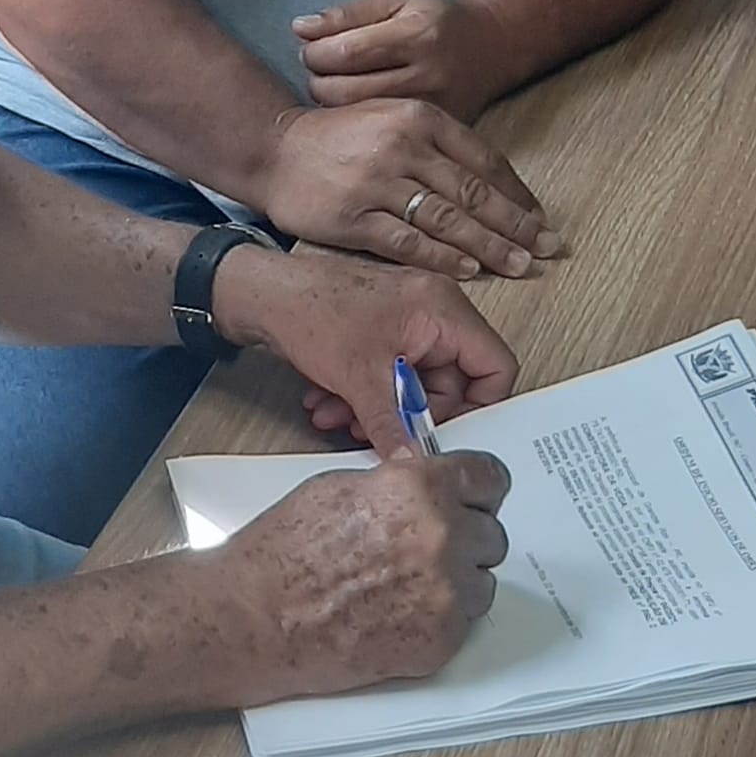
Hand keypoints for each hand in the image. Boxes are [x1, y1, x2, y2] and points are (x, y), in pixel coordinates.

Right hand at [209, 452, 509, 704]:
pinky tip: (396, 612)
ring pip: (482, 582)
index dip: (478, 489)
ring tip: (404, 584)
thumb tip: (422, 486)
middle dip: (463, 537)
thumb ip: (396, 485)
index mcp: (418, 489)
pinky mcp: (440, 642)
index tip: (476, 496)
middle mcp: (441, 537)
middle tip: (424, 547)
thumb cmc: (283, 553)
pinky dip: (438, 618)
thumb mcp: (338, 488)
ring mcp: (445, 594)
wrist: (257, 617)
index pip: (489, 478)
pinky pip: (463, 623)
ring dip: (455, 581)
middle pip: (492, 533)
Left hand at [213, 243, 518, 454]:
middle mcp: (432, 311)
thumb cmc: (311, 310)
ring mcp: (406, 321)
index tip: (448, 434)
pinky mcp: (380, 333)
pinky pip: (390, 375)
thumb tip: (417, 462)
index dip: (479, 407)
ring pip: (413, 384)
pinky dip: (364, 396)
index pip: (495, 365)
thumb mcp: (361, 380)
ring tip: (341, 418)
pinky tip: (330, 405)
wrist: (261, 294)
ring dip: (380, 410)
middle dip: (411, 414)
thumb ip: (396, 427)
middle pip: (451, 382)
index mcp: (443, 310)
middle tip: (383, 433)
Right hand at [259, 97, 560, 280]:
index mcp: (419, 118)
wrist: (276, 150)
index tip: (541, 218)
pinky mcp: (355, 217)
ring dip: (490, 246)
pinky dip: (443, 258)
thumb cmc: (340, 138)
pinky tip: (470, 271)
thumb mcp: (391, 120)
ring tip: (521, 265)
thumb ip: (436, 145)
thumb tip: (490, 184)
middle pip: (473, 192)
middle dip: (517, 225)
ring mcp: (378, 182)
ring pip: (448, 220)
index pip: (483, 160)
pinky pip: (409, 242)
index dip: (518, 194)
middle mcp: (403, 146)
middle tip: (550, 248)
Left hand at [293, 0, 510, 121]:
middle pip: (344, 91)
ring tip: (339, 86)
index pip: (344, 52)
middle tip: (321, 71)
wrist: (492, 49)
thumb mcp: (395, 3)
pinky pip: (379, 136)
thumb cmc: (435, 22)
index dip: (315, 53)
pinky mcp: (434, 134)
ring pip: (355, 118)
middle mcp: (427, 75)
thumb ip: (346, 14)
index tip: (313, 50)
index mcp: (416, 35)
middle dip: (318, 79)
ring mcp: (432, 110)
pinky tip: (359, 108)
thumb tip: (299, 28)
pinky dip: (357, 123)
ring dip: (333, 103)